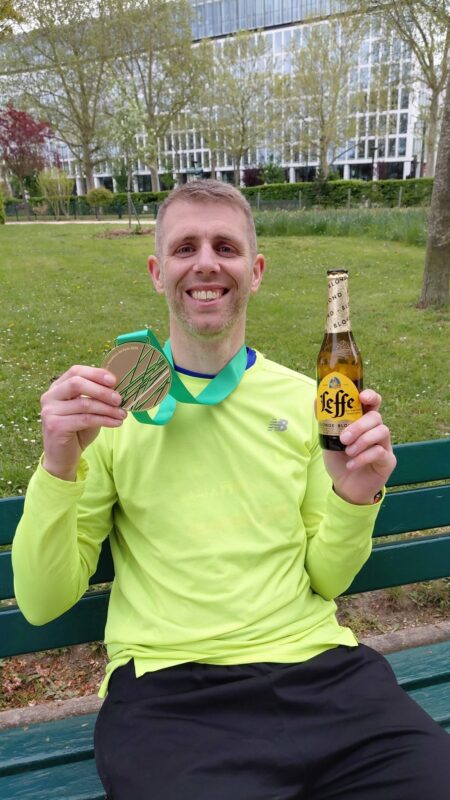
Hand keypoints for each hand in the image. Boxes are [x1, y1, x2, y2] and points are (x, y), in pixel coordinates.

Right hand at [40, 366, 126, 480]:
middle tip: (119, 399)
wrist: (63, 457)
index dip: (96, 373)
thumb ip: (96, 396)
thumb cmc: (78, 430)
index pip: (75, 371)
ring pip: (84, 404)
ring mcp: (50, 411)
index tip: (114, 380)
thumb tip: (119, 386)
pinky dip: (104, 420)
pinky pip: (85, 419)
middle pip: (77, 383)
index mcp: (57, 387)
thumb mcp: (88, 409)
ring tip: (123, 414)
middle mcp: (50, 397)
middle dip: (101, 390)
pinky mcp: (55, 426)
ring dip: (107, 408)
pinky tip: (117, 423)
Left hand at [322, 390, 395, 504]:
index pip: (372, 402)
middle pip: (376, 416)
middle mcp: (376, 430)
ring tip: (348, 452)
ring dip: (362, 441)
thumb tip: (317, 399)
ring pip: (382, 431)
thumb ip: (325, 421)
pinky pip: (380, 452)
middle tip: (344, 438)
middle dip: (359, 425)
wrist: (345, 486)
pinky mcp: (388, 460)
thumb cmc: (339, 460)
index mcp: (363, 422)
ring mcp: (384, 445)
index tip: (362, 397)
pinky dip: (363, 458)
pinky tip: (351, 465)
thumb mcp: (328, 440)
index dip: (370, 395)